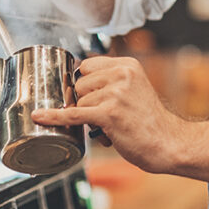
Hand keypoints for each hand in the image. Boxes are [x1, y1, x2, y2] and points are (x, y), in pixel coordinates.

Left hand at [32, 56, 187, 173]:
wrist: (168, 143)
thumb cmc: (150, 121)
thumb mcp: (135, 88)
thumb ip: (111, 81)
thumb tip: (77, 84)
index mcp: (127, 65)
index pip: (86, 65)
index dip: (84, 83)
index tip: (90, 96)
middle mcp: (122, 75)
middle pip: (79, 84)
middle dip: (85, 101)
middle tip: (106, 115)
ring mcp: (115, 93)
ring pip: (78, 102)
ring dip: (88, 117)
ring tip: (111, 126)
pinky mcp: (109, 114)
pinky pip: (73, 114)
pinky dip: (54, 116)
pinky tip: (40, 117)